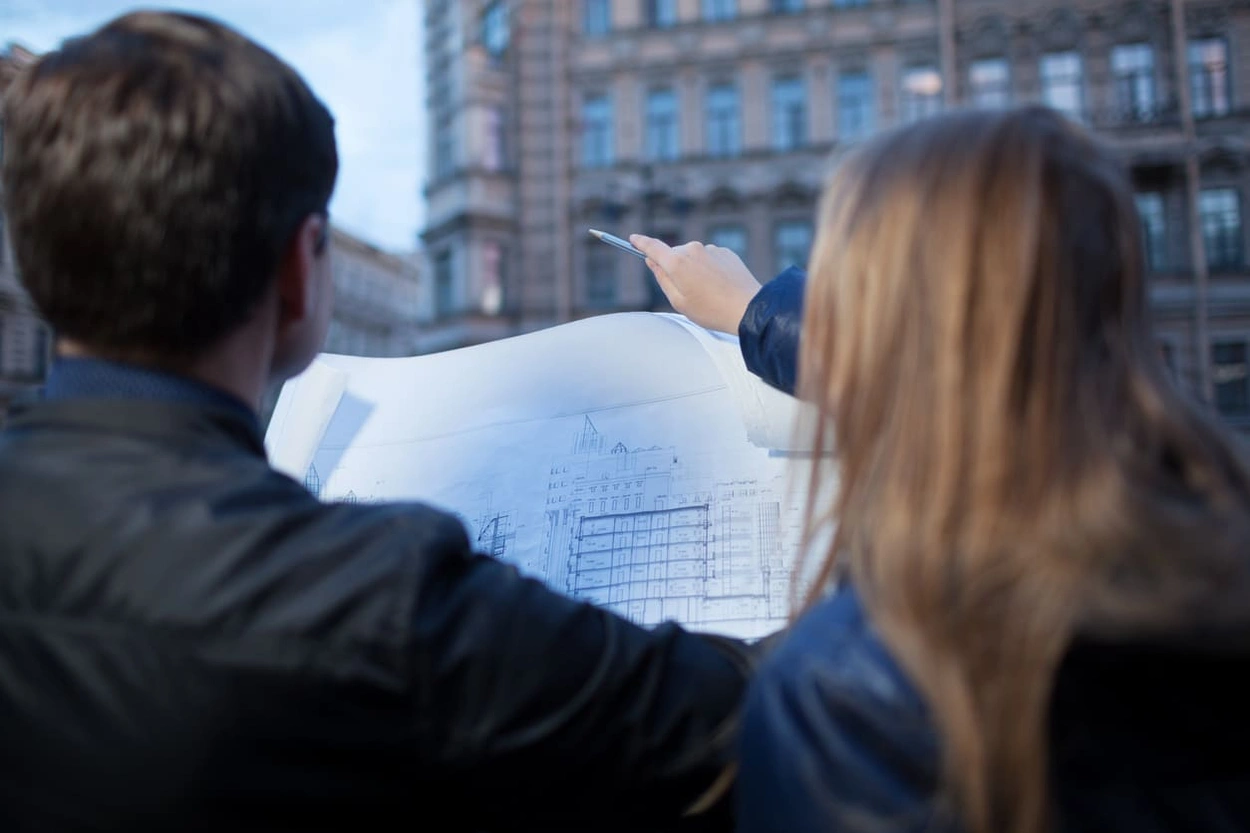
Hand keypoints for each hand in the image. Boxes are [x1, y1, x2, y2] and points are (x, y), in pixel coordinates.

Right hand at [630, 235, 762, 335]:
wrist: (747, 308)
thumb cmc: (712, 310)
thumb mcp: (678, 301)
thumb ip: (662, 278)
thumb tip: (653, 262)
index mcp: (677, 262)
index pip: (653, 247)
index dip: (641, 243)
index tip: (633, 239)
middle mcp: (693, 249)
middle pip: (674, 255)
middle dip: (675, 269)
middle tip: (686, 293)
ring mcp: (711, 249)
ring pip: (693, 258)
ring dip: (694, 271)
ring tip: (708, 293)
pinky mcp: (726, 252)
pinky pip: (710, 259)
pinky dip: (710, 270)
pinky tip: (719, 287)